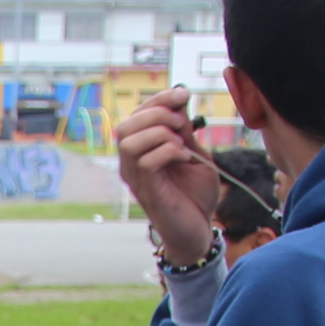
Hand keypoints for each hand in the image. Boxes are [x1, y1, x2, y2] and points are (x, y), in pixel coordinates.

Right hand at [114, 87, 219, 270]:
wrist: (199, 230)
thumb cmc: (195, 195)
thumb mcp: (193, 153)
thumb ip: (184, 130)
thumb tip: (179, 100)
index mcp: (141, 151)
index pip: (136, 115)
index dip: (159, 98)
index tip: (184, 95)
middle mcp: (131, 165)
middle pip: (125, 125)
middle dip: (157, 115)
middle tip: (183, 125)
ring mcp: (137, 179)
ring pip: (130, 141)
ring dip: (161, 133)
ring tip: (182, 144)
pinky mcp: (148, 192)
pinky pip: (147, 161)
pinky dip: (170, 152)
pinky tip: (185, 159)